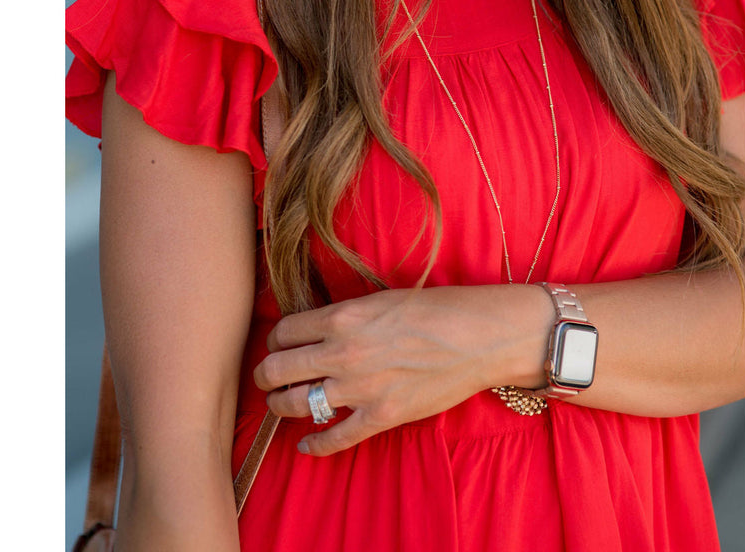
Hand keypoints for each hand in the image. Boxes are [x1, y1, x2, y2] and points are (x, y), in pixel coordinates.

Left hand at [252, 284, 550, 455]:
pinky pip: (334, 438)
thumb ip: (347, 315)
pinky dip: (315, 445)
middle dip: (266, 374)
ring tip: (281, 404)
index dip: (276, 339)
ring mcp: (360, 388)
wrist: (478, 335)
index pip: (284, 330)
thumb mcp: (381, 298)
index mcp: (342, 317)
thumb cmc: (436, 308)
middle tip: (268, 376)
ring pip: (295, 403)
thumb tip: (321, 328)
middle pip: (277, 368)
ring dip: (280, 406)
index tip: (280, 345)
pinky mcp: (380, 416)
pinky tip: (307, 445)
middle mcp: (342, 352)